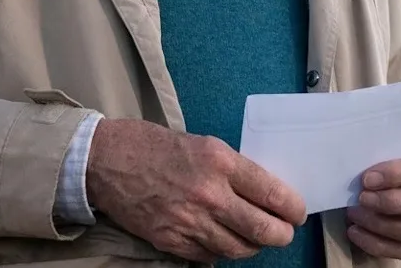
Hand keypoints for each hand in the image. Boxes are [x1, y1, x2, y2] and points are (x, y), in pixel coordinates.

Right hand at [86, 118, 307, 262]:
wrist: (104, 159)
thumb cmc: (150, 144)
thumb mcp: (199, 144)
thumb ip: (230, 168)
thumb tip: (259, 192)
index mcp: (219, 162)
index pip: (273, 194)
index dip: (293, 208)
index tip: (296, 211)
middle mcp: (209, 194)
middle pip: (264, 230)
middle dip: (281, 234)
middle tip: (282, 231)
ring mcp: (190, 222)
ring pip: (239, 249)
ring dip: (252, 246)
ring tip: (253, 238)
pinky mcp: (171, 240)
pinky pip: (209, 256)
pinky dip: (221, 251)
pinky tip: (220, 240)